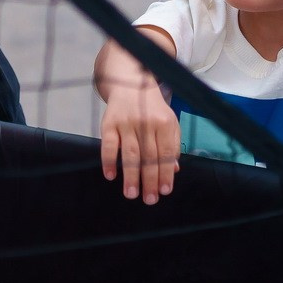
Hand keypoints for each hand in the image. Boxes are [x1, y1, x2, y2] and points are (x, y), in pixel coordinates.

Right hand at [100, 77, 180, 204]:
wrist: (130, 82)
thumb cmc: (152, 108)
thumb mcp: (168, 122)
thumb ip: (172, 145)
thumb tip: (174, 170)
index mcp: (165, 123)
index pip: (166, 153)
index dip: (166, 173)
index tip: (165, 191)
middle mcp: (146, 123)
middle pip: (149, 156)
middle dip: (149, 180)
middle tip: (149, 199)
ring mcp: (126, 123)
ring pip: (130, 154)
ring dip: (130, 176)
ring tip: (131, 194)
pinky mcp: (109, 122)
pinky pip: (108, 145)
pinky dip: (108, 161)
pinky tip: (110, 175)